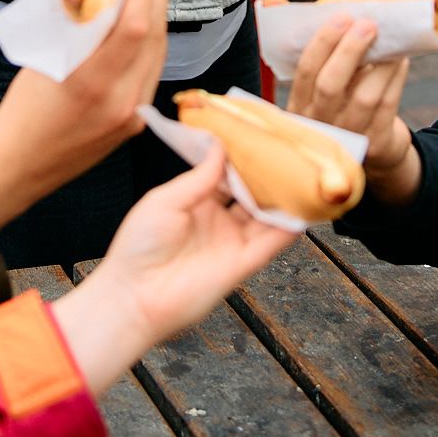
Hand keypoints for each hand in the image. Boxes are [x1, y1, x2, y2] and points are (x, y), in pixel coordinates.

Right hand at [0, 0, 169, 229]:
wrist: (20, 167)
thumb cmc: (21, 112)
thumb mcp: (42, 60)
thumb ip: (75, 25)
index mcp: (92, 84)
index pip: (134, 29)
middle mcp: (121, 102)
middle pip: (154, 39)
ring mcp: (133, 116)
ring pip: (158, 57)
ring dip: (158, 19)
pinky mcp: (135, 123)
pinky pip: (150, 75)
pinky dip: (151, 46)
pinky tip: (147, 25)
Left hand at [51, 151, 296, 393]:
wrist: (135, 297)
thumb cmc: (138, 248)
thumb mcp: (165, 200)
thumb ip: (198, 177)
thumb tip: (220, 146)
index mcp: (195, 203)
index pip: (226, 176)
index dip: (242, 159)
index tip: (257, 138)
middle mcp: (217, 221)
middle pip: (250, 195)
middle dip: (267, 176)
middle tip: (286, 152)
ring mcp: (231, 242)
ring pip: (266, 216)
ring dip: (283, 199)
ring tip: (302, 175)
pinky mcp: (242, 264)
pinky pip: (271, 243)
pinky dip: (288, 228)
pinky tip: (302, 210)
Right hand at [289, 16, 417, 202]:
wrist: (371, 151)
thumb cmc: (341, 104)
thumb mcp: (319, 86)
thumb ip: (315, 52)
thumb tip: (290, 5)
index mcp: (299, 106)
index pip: (305, 72)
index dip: (322, 43)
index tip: (342, 17)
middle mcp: (320, 124)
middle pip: (330, 86)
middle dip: (349, 51)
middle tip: (368, 25)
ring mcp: (348, 136)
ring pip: (365, 97)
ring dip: (381, 64)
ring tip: (391, 42)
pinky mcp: (376, 142)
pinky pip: (388, 105)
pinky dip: (396, 78)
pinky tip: (400, 60)